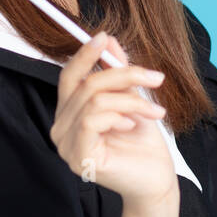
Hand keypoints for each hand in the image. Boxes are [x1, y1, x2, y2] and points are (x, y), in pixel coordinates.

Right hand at [49, 31, 177, 208]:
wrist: (156, 180)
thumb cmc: (142, 144)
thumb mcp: (131, 99)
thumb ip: (116, 72)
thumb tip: (108, 42)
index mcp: (69, 113)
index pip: (68, 76)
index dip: (85, 54)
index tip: (105, 36)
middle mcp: (60, 128)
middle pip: (84, 84)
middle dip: (122, 74)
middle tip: (155, 77)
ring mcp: (66, 145)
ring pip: (93, 100)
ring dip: (130, 99)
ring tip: (154, 110)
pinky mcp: (78, 157)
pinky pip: (92, 120)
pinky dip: (118, 115)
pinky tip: (133, 125)